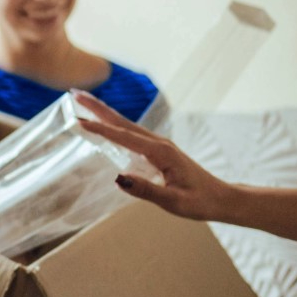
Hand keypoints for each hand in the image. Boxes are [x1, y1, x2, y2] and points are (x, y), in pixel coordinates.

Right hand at [72, 90, 237, 221]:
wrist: (221, 198)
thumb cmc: (199, 201)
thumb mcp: (173, 202)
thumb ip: (146, 190)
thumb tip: (118, 179)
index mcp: (160, 152)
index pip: (123, 137)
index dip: (100, 129)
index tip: (77, 120)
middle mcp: (159, 143)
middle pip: (122, 122)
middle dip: (97, 107)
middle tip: (74, 94)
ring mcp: (159, 145)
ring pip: (126, 124)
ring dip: (103, 112)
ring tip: (83, 102)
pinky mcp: (158, 150)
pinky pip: (130, 133)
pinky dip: (114, 124)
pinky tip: (105, 123)